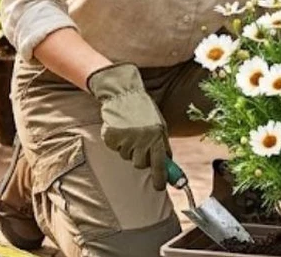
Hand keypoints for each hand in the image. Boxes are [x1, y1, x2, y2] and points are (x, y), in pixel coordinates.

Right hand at [86, 63, 170, 190]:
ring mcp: (126, 138)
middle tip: (139, 145)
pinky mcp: (111, 136)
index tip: (159, 187)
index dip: (160, 178)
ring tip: (129, 132)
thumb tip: (168, 164)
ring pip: (126, 156)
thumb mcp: (160, 125)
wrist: (123, 94)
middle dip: (140, 159)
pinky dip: (116, 142)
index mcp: (157, 136)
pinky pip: (114, 149)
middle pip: (140, 164)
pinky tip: (120, 130)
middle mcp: (142, 139)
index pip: (160, 164)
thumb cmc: (143, 110)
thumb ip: (163, 144)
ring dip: (128, 148)